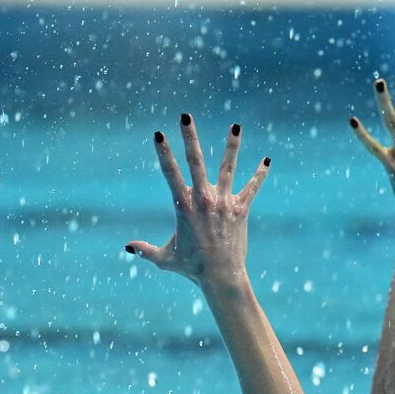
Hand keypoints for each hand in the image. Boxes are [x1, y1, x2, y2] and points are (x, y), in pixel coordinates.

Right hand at [126, 115, 269, 287]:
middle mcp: (203, 199)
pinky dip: (259, 175)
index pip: (170, 174)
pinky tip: (267, 161)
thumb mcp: (164, 259)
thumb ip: (145, 250)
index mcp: (183, 206)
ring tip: (236, 126)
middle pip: (196, 161)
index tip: (159, 134)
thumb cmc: (191, 268)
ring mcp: (223, 203)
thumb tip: (127, 247)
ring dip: (232, 146)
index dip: (164, 153)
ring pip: (227, 168)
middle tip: (185, 116)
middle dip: (189, 137)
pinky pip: (252, 188)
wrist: (221, 276)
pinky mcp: (240, 210)